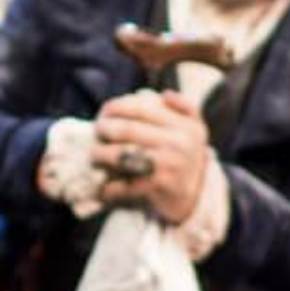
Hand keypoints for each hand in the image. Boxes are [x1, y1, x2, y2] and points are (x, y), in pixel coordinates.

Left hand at [93, 90, 211, 223]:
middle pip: (127, 130)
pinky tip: (103, 184)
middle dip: (104, 128)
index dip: (117, 107)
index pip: (141, 108)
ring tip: (94, 154)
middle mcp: (178, 144)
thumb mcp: (194, 128)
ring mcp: (168, 166)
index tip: (104, 111)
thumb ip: (184, 106)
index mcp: (184, 126)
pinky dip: (110, 185)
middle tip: (95, 131)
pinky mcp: (158, 187)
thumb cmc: (186, 155)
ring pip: (122, 155)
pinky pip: (126, 184)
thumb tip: (165, 95)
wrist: (195, 196)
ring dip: (101, 154)